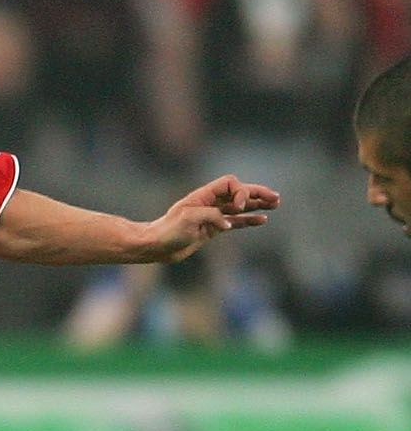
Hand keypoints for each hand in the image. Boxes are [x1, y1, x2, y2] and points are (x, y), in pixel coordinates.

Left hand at [144, 175, 279, 263]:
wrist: (156, 247)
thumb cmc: (167, 231)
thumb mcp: (188, 219)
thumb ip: (211, 217)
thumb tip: (228, 224)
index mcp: (203, 195)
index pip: (230, 184)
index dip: (241, 192)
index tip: (239, 207)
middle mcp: (209, 203)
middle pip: (239, 192)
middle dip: (257, 193)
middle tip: (276, 197)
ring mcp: (212, 216)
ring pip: (240, 207)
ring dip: (257, 205)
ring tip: (276, 204)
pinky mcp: (213, 229)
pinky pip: (235, 221)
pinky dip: (249, 220)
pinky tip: (263, 220)